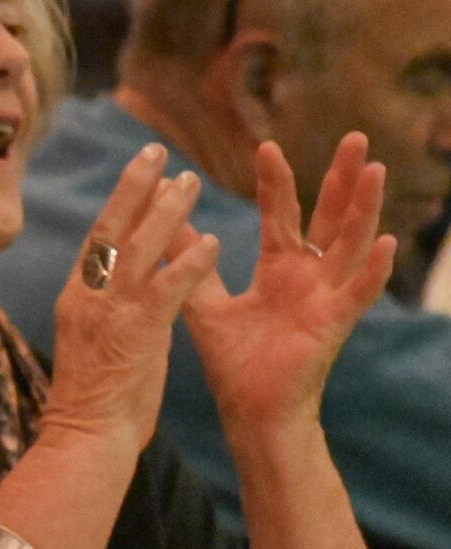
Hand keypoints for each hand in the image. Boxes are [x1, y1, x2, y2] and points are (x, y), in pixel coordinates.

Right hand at [39, 144, 219, 455]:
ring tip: (189, 182)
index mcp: (76, 298)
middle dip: (135, 188)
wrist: (84, 438)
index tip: (139, 172)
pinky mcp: (137, 333)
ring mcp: (110, 313)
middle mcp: (88, 297)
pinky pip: (167, 288)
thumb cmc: (94, 400)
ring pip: (137, 249)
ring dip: (166, 213)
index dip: (118, 202)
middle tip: (157, 153)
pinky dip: (190, 263)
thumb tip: (126, 284)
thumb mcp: (94, 343)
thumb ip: (109, 308)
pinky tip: (213, 241)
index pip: (97, 239)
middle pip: (110, 229)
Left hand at [185, 135, 394, 427]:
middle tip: (355, 137)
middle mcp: (308, 277)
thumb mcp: (205, 303)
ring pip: (349, 244)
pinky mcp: (333, 325)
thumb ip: (188, 263)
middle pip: (328, 218)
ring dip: (362, 208)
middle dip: (340, 179)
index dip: (276, 182)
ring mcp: (325, 298)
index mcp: (278, 269)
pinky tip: (386, 241)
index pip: (280, 214)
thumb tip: (164, 226)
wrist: (250, 412)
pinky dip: (373, 268)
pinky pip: (358, 293)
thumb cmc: (235, 362)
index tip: (267, 146)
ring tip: (373, 170)